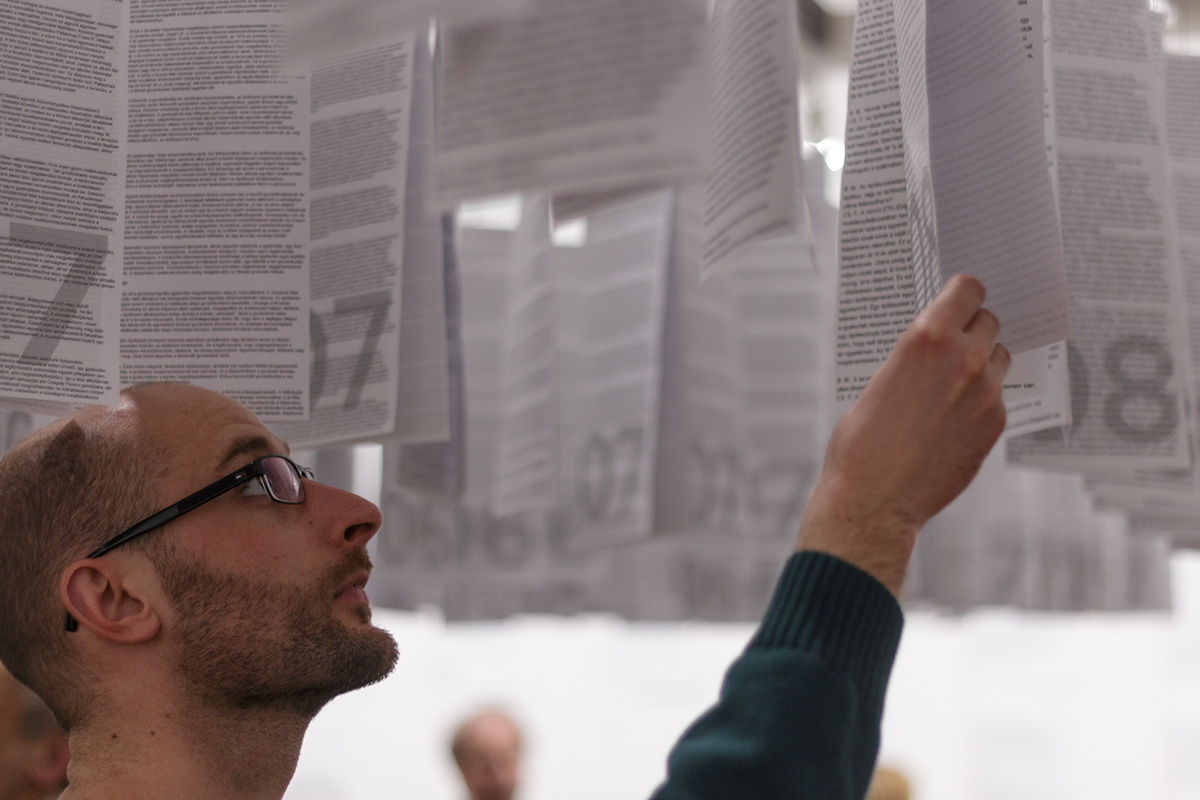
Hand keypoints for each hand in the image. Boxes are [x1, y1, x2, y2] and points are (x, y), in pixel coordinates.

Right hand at [798, 275, 1010, 595]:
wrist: (873, 499)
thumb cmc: (861, 442)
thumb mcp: (878, 379)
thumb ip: (916, 355)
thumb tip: (934, 344)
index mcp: (927, 337)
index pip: (969, 289)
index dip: (963, 296)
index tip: (959, 303)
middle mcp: (964, 358)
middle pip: (990, 321)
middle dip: (972, 330)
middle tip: (952, 348)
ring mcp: (986, 392)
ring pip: (999, 358)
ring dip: (982, 365)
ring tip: (951, 388)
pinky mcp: (995, 424)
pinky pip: (998, 397)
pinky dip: (980, 403)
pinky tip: (951, 422)